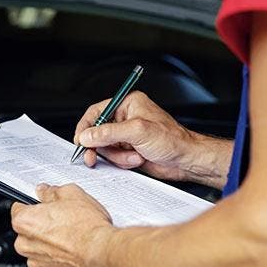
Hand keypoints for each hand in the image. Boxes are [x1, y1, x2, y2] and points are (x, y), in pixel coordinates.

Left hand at [11, 183, 112, 266]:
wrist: (103, 254)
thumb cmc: (88, 228)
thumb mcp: (71, 194)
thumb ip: (52, 192)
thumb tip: (45, 191)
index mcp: (24, 221)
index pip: (19, 209)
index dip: (34, 206)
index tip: (43, 207)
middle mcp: (24, 244)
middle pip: (27, 232)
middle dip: (41, 227)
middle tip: (62, 222)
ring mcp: (36, 263)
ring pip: (37, 250)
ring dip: (48, 246)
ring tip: (70, 239)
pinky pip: (47, 266)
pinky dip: (57, 262)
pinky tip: (71, 253)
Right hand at [74, 91, 208, 182]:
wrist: (185, 161)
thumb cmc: (172, 140)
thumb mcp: (137, 132)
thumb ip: (109, 132)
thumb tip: (87, 135)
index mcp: (128, 105)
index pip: (96, 112)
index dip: (86, 127)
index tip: (80, 141)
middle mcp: (125, 118)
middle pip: (97, 132)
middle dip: (100, 147)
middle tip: (92, 157)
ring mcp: (126, 136)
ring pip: (105, 148)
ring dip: (117, 156)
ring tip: (134, 156)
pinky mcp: (128, 150)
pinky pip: (113, 158)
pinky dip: (122, 162)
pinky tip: (137, 159)